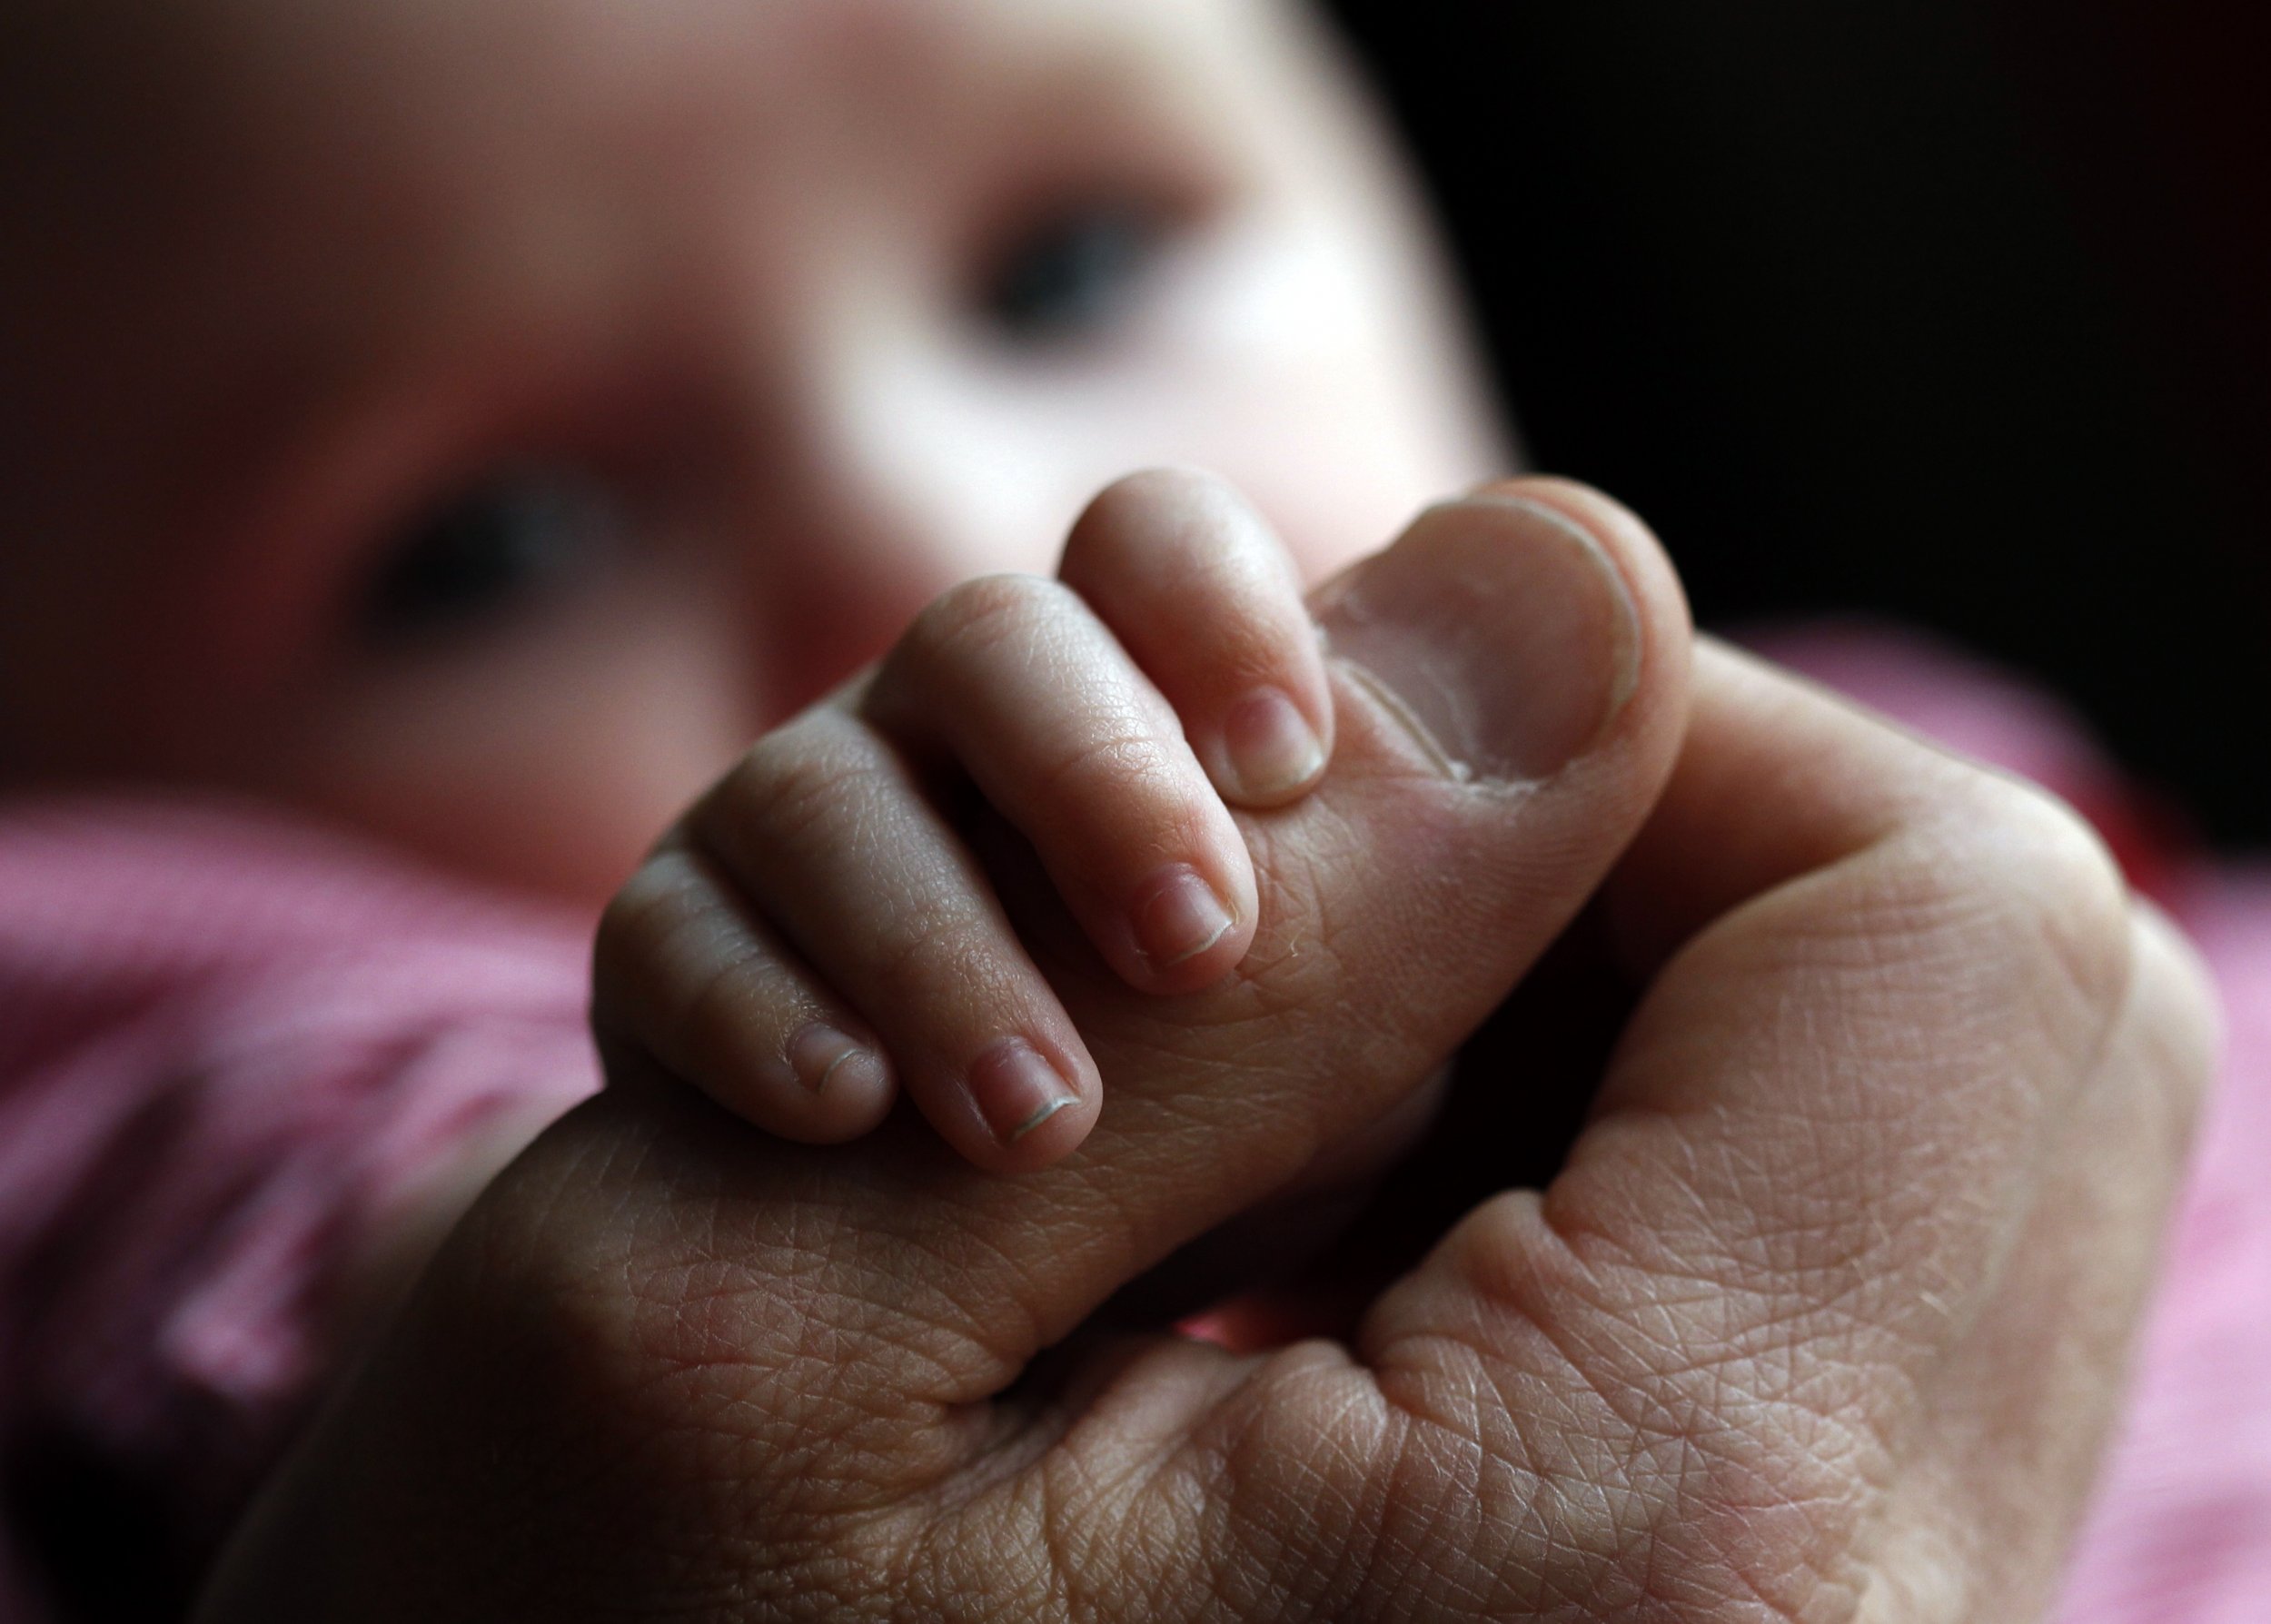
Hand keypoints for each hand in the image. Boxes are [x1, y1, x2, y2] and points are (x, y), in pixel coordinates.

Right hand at [198, 483, 2212, 1622]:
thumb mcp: (798, 1284)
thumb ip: (1255, 934)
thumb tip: (1577, 573)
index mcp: (1655, 1559)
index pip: (1942, 915)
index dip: (1614, 730)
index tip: (1277, 779)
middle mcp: (1841, 1619)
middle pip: (1963, 975)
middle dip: (1583, 833)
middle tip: (1237, 902)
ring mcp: (1814, 1615)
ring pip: (1870, 1070)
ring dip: (1530, 963)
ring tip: (1200, 1074)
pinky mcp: (1727, 1590)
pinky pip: (1770, 1205)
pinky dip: (1530, 1096)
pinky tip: (1261, 1175)